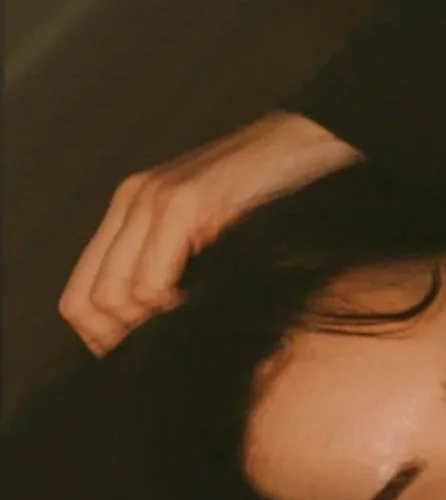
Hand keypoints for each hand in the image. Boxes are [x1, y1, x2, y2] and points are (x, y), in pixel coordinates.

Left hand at [59, 112, 362, 354]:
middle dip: (127, 339)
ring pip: (116, 295)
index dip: (105, 339)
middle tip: (173, 348)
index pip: (80, 294)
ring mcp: (153, 200)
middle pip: (88, 302)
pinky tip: (207, 305)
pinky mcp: (183, 203)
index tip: (148, 357)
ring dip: (153, 325)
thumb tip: (163, 328)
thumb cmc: (277, 194)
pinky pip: (151, 280)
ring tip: (195, 324)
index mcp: (132, 209)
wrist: (312, 141)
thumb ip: (180, 264)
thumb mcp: (214, 231)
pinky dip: (173, 307)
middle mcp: (131, 202)